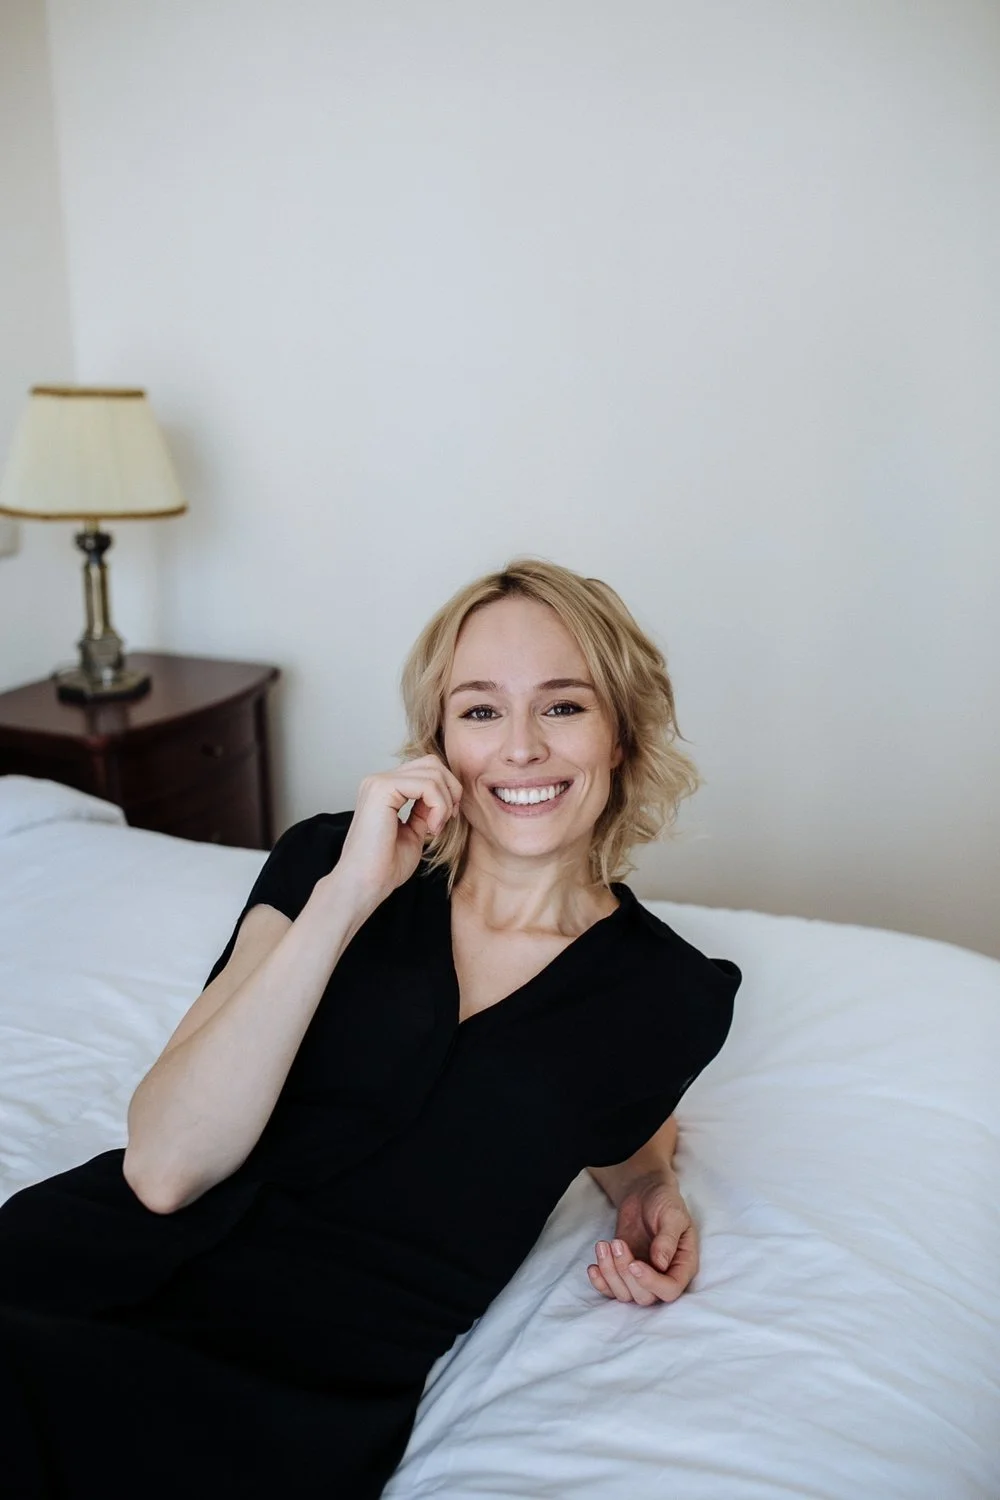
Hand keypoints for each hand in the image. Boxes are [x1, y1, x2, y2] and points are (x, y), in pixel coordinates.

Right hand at [336, 754, 463, 904]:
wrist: (365, 884)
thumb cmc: (386, 866)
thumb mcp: (414, 831)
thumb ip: (424, 809)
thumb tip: (444, 793)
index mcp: (384, 789)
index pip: (426, 769)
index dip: (446, 790)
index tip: (445, 820)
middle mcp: (378, 780)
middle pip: (432, 763)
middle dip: (450, 789)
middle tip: (446, 820)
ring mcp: (378, 782)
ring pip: (432, 771)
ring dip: (445, 802)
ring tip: (435, 828)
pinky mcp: (382, 789)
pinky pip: (427, 784)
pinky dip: (439, 805)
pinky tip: (431, 827)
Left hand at [587, 1171, 698, 1305]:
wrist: (645, 1192)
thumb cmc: (665, 1201)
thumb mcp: (672, 1215)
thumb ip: (668, 1238)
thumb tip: (660, 1264)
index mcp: (683, 1265)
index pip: (670, 1290)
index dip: (652, 1283)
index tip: (634, 1264)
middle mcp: (664, 1276)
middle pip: (645, 1297)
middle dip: (625, 1273)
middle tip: (617, 1243)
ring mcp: (643, 1275)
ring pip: (625, 1295)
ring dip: (610, 1274)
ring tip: (602, 1245)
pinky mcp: (624, 1271)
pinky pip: (611, 1289)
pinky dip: (600, 1282)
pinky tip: (593, 1266)